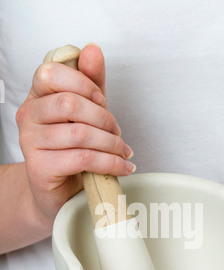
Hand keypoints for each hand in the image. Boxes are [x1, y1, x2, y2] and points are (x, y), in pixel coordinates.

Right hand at [16, 44, 134, 224]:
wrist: (58, 192)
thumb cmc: (72, 151)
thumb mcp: (86, 113)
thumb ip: (91, 83)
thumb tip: (93, 50)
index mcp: (37, 97)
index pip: (51, 73)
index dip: (83, 83)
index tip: (102, 100)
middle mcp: (28, 116)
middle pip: (69, 103)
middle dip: (104, 118)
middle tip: (117, 133)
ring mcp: (30, 143)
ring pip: (79, 133)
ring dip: (111, 144)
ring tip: (122, 152)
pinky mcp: (40, 167)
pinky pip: (82, 158)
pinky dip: (110, 163)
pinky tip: (122, 167)